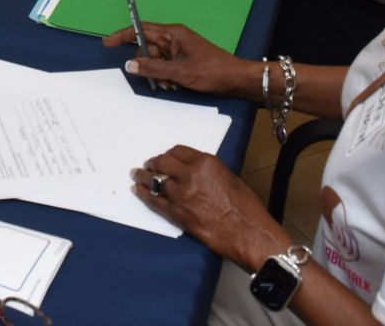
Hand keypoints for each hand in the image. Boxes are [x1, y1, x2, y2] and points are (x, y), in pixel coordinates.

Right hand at [102, 22, 255, 97]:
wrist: (235, 79)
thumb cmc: (210, 71)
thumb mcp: (179, 72)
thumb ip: (152, 68)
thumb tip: (130, 64)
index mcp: (172, 34)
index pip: (141, 30)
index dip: (122, 35)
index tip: (107, 43)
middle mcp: (173, 39)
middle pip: (147, 49)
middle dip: (147, 66)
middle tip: (158, 80)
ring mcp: (178, 50)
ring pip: (155, 61)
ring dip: (158, 75)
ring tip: (172, 85)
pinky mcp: (183, 60)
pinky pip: (165, 67)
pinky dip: (166, 77)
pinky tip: (176, 85)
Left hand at [130, 146, 284, 267]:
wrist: (247, 232)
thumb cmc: (245, 207)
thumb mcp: (229, 178)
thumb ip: (209, 172)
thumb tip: (195, 172)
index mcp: (205, 163)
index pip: (179, 151)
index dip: (169, 154)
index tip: (165, 157)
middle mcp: (190, 175)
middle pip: (163, 163)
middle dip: (153, 163)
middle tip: (148, 164)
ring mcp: (181, 195)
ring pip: (155, 181)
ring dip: (144, 177)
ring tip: (136, 174)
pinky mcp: (176, 214)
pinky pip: (154, 201)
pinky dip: (144, 195)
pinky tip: (138, 190)